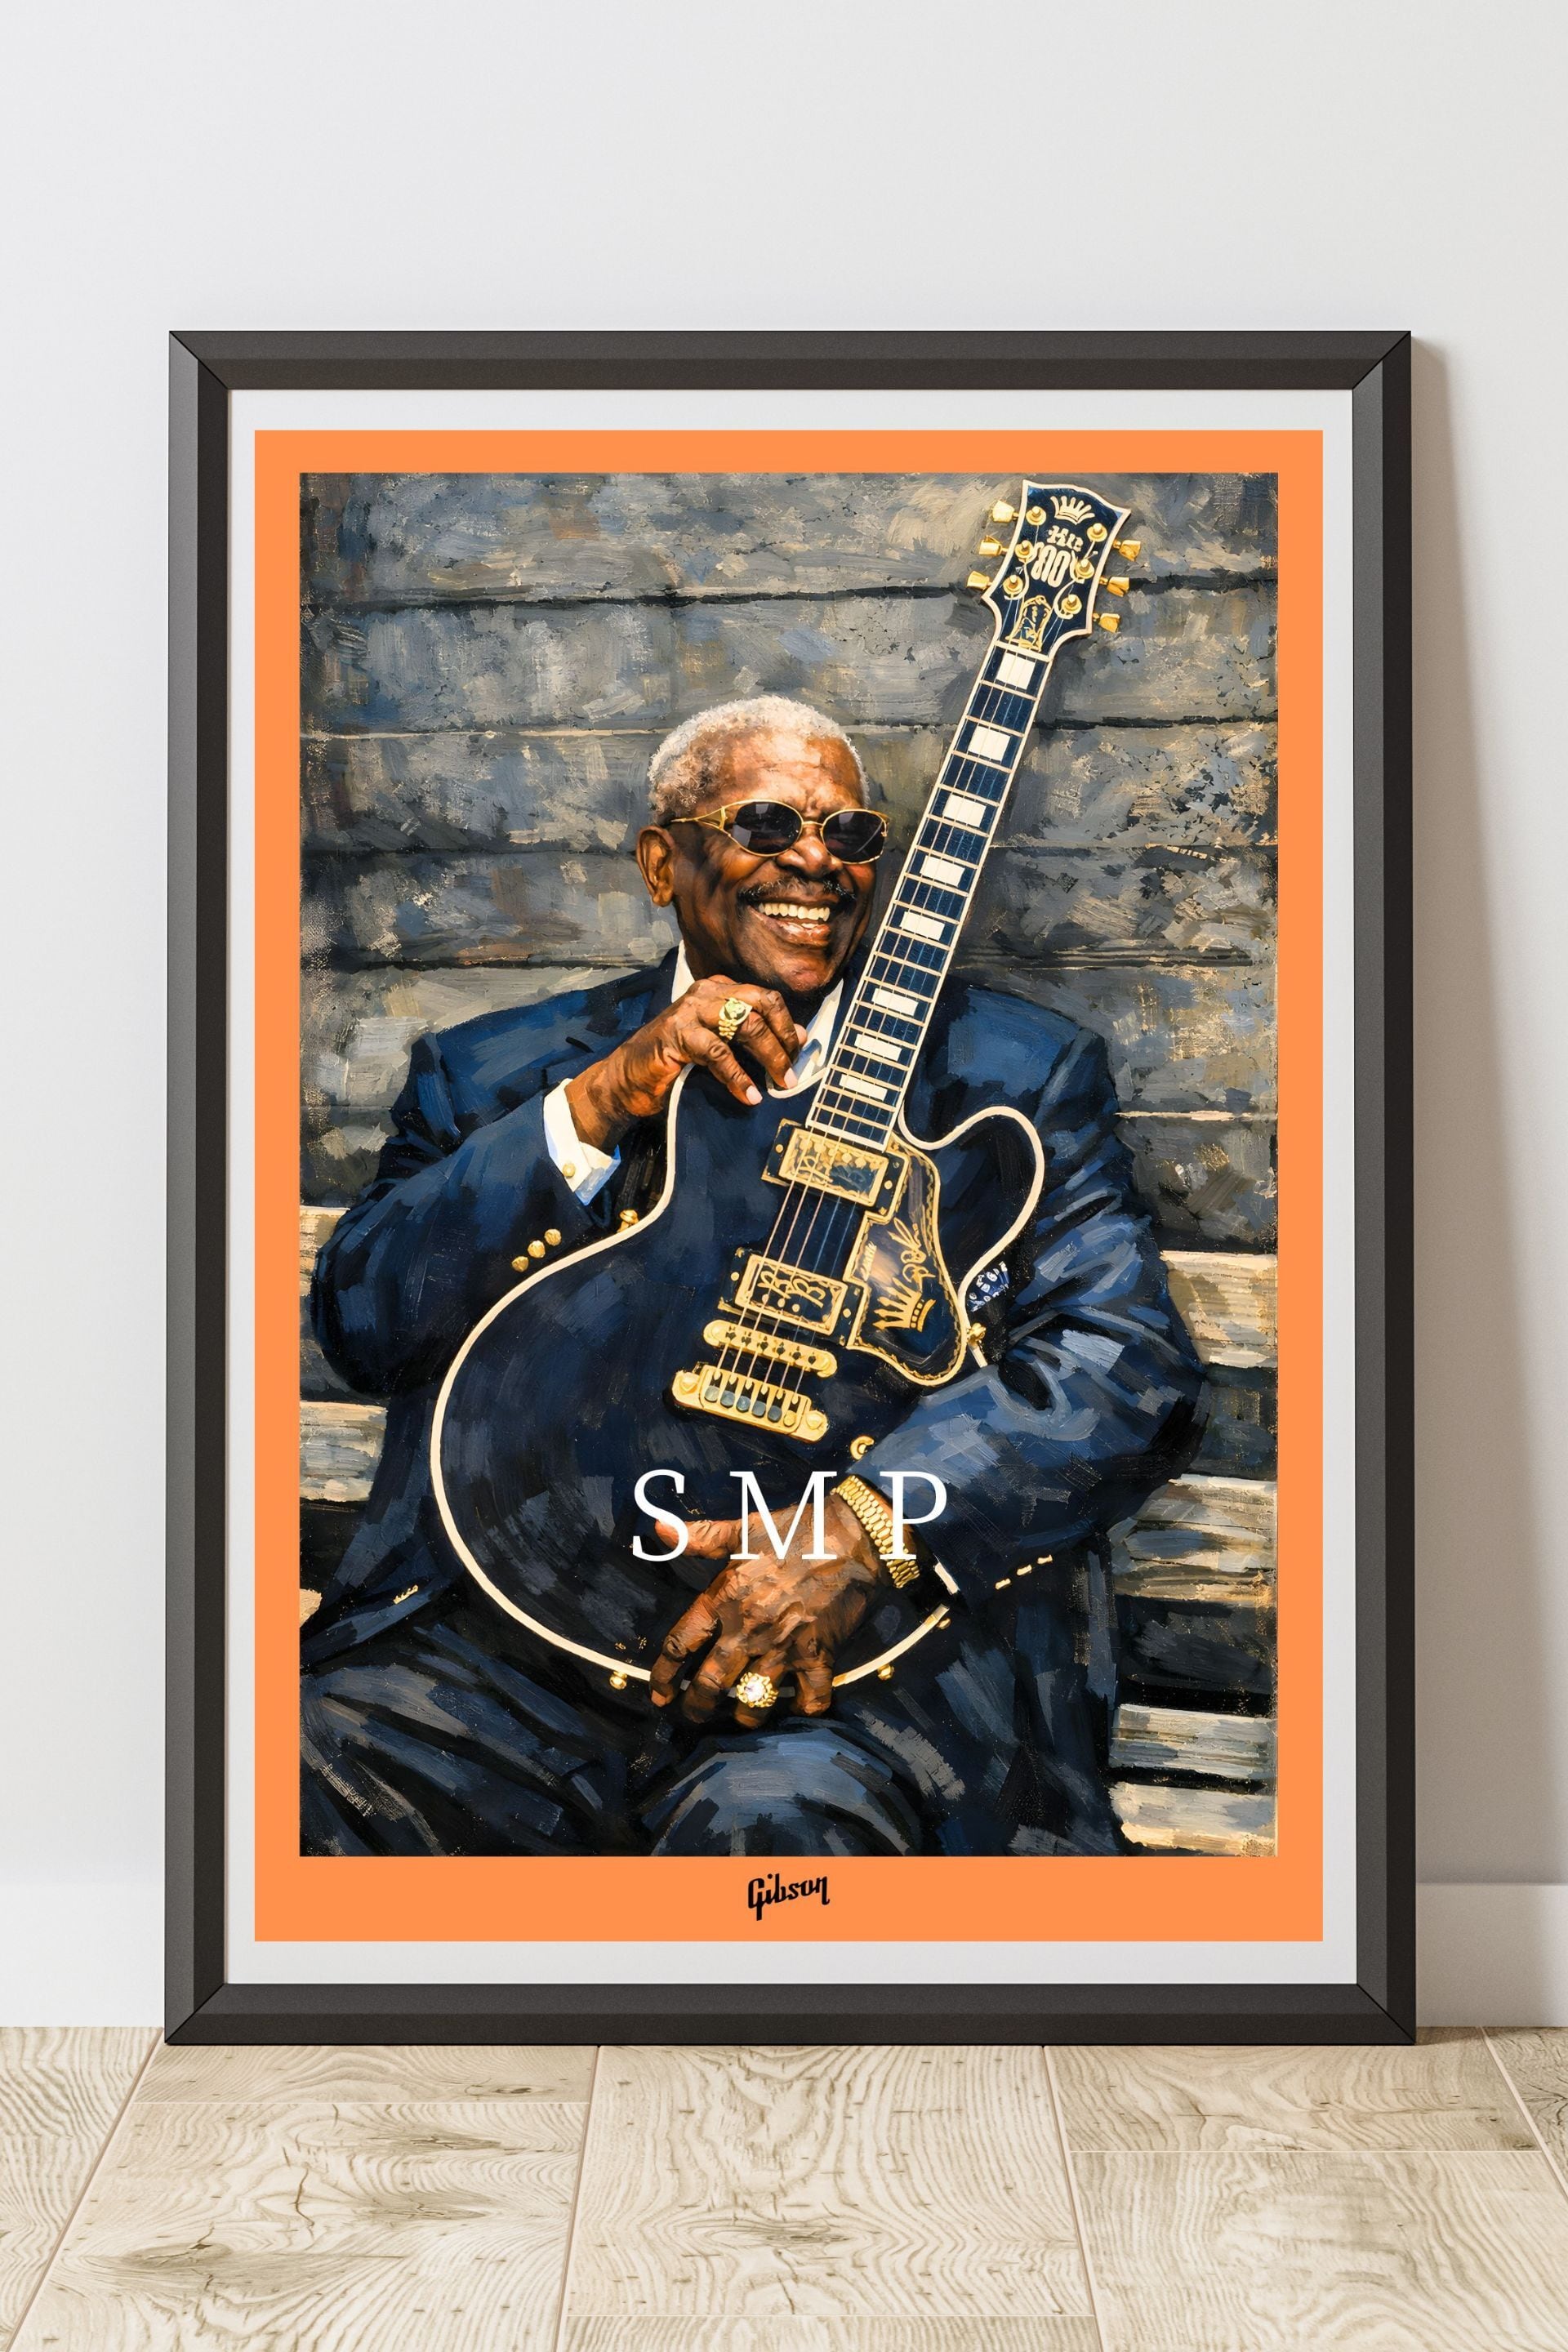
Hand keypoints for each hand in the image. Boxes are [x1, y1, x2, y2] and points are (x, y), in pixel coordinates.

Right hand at [565, 976, 804, 1151]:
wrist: (627, 1079)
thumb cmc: (676, 1062)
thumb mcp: (721, 1045)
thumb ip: (753, 1037)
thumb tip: (800, 1037)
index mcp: (719, 989)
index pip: (766, 997)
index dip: (787, 1025)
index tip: (797, 1052)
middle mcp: (706, 992)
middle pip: (761, 1004)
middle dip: (782, 1038)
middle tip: (790, 1070)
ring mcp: (690, 1010)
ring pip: (745, 1025)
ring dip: (768, 1057)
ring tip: (779, 1084)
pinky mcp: (677, 1034)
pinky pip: (718, 1052)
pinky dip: (738, 1077)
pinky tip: (749, 1095)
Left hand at [649, 1496, 886, 1727]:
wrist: (854, 1537)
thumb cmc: (796, 1529)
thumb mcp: (745, 1528)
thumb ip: (702, 1536)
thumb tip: (659, 1529)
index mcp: (725, 1597)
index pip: (681, 1644)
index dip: (664, 1673)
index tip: (659, 1692)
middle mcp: (749, 1628)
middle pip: (711, 1683)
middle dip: (697, 1707)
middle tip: (693, 1716)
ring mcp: (784, 1646)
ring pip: (754, 1700)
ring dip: (744, 1716)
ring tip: (740, 1718)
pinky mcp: (818, 1656)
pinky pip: (809, 1698)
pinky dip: (803, 1710)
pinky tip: (796, 1710)